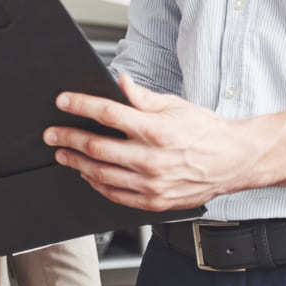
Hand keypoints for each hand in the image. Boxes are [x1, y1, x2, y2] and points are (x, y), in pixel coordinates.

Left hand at [42, 74, 250, 210]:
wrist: (232, 161)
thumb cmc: (206, 131)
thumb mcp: (176, 105)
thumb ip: (143, 97)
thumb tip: (120, 83)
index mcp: (157, 130)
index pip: (108, 114)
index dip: (81, 105)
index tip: (63, 101)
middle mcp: (152, 159)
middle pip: (97, 147)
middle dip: (69, 138)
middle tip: (53, 134)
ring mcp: (152, 184)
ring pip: (101, 174)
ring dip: (77, 163)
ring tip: (63, 154)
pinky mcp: (153, 201)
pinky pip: (115, 195)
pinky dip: (96, 184)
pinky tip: (87, 174)